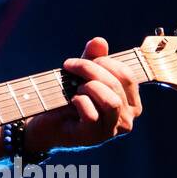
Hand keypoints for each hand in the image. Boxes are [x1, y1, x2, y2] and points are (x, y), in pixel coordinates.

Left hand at [25, 36, 142, 152]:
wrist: (46, 123)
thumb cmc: (68, 98)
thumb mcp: (82, 74)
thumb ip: (93, 58)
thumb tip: (99, 41)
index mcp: (131, 103)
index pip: (127, 75)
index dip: (105, 61)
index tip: (83, 59)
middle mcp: (127, 119)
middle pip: (115, 84)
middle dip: (90, 69)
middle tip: (69, 66)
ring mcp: (111, 130)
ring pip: (110, 101)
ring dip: (88, 87)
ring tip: (74, 88)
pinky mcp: (93, 136)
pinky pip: (91, 114)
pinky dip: (79, 102)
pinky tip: (71, 100)